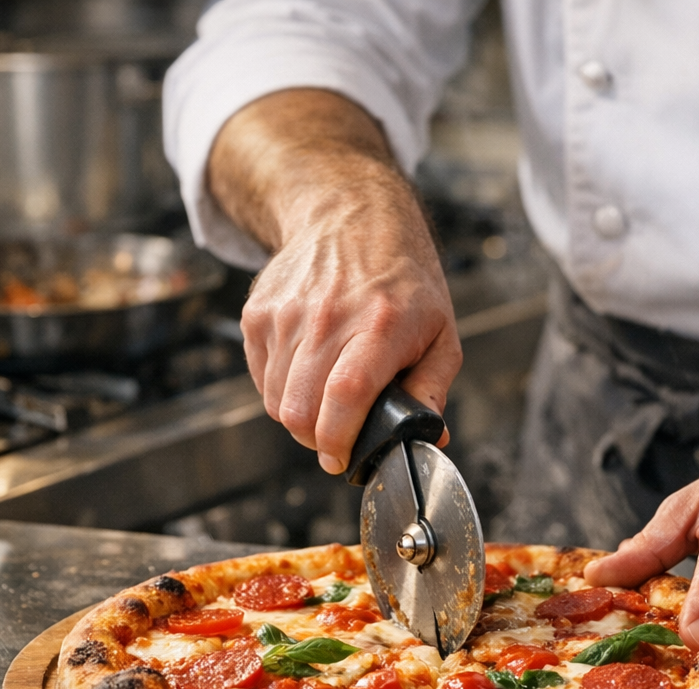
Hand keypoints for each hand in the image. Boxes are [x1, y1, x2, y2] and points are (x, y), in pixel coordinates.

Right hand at [240, 185, 459, 472]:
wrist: (353, 219)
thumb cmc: (404, 282)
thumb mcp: (440, 333)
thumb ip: (434, 390)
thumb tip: (430, 437)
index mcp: (379, 327)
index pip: (346, 396)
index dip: (339, 439)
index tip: (343, 459)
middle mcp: (327, 318)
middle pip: (300, 409)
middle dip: (319, 441)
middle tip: (338, 438)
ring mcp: (286, 315)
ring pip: (276, 402)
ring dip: (300, 419)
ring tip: (326, 405)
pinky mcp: (258, 314)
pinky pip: (262, 379)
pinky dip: (282, 392)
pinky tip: (308, 375)